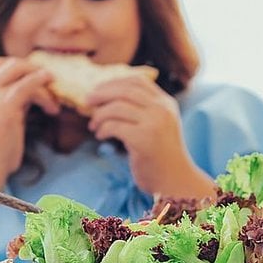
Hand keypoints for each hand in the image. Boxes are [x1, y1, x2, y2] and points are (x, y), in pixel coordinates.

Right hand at [0, 56, 59, 178]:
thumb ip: (9, 105)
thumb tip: (31, 96)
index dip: (19, 67)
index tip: (36, 79)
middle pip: (9, 63)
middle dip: (33, 69)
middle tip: (50, 83)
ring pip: (20, 71)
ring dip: (42, 81)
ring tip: (54, 103)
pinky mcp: (5, 106)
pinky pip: (28, 86)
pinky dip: (43, 89)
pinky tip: (53, 104)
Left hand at [86, 76, 214, 197]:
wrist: (175, 181)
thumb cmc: (160, 155)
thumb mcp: (157, 125)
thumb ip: (141, 109)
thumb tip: (105, 95)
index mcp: (166, 103)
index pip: (138, 81)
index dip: (114, 82)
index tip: (99, 90)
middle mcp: (162, 110)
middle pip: (125, 90)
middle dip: (101, 94)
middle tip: (87, 101)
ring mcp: (154, 124)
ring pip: (116, 107)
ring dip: (99, 115)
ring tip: (94, 126)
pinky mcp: (144, 140)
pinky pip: (114, 126)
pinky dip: (102, 129)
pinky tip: (100, 136)